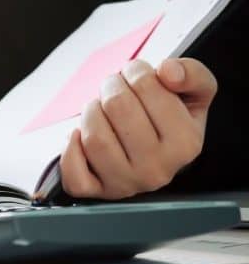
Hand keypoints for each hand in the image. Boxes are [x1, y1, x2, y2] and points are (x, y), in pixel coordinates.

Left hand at [60, 58, 216, 199]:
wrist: (156, 153)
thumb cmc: (171, 120)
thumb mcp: (194, 93)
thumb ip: (192, 74)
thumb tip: (168, 72)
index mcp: (186, 143)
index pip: (146, 86)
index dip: (136, 71)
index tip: (138, 76)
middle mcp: (158, 169)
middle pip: (116, 106)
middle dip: (111, 87)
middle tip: (116, 89)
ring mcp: (127, 184)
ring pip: (94, 136)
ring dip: (91, 112)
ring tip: (102, 110)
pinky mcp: (98, 192)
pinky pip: (73, 175)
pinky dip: (70, 149)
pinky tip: (80, 136)